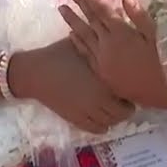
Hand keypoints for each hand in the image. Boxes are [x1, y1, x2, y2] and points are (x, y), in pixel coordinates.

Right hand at [10, 40, 133, 133]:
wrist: (35, 72)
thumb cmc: (59, 54)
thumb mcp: (81, 44)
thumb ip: (98, 44)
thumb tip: (111, 37)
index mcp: (103, 78)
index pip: (127, 92)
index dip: (131, 90)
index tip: (129, 86)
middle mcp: (99, 98)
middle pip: (123, 112)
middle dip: (126, 107)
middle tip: (124, 100)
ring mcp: (88, 111)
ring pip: (111, 122)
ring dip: (115, 118)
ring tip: (112, 108)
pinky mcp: (76, 119)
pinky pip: (96, 129)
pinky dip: (102, 126)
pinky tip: (102, 118)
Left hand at [62, 0, 166, 108]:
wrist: (158, 93)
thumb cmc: (160, 61)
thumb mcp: (154, 35)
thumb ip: (138, 15)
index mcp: (121, 32)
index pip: (102, 11)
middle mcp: (107, 44)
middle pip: (90, 20)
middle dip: (79, 4)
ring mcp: (101, 58)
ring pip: (83, 35)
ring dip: (72, 21)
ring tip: (61, 8)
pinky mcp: (100, 71)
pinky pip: (84, 53)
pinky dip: (77, 42)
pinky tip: (70, 34)